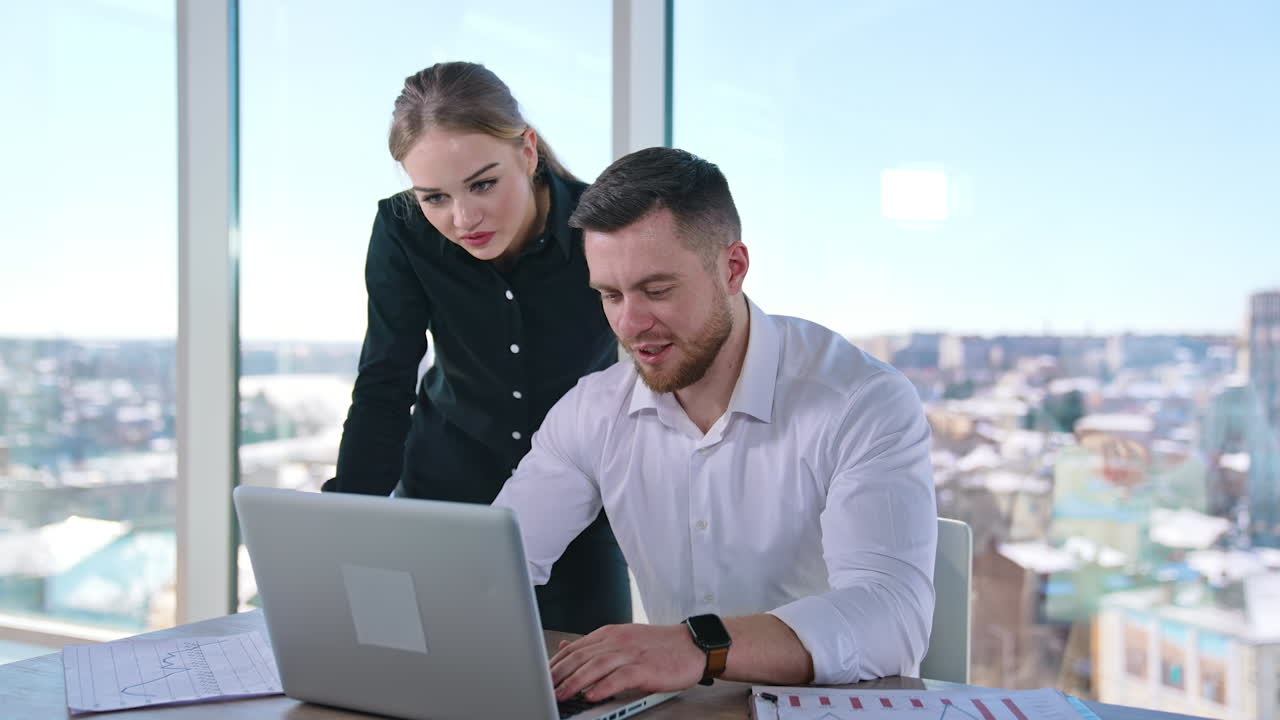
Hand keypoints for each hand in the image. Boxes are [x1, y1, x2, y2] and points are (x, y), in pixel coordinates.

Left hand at [548, 623, 704, 701]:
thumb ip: (595, 646)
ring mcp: (631, 653)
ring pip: (596, 666)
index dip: (555, 663)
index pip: (575, 648)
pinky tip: (591, 695)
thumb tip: (564, 647)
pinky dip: (604, 687)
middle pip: (581, 656)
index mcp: (609, 634)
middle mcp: (617, 641)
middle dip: (559, 673)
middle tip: (543, 688)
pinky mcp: (645, 668)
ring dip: (575, 682)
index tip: (541, 677)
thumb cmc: (658, 647)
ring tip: (560, 695)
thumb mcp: (623, 639)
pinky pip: (620, 677)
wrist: (692, 645)